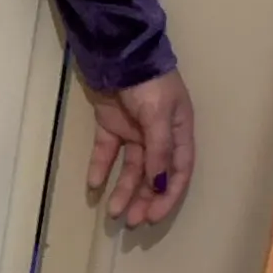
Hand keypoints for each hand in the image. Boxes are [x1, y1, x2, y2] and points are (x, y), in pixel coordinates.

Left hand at [87, 68, 194, 228]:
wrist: (118, 50)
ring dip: (123, 190)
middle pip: (153, 175)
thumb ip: (159, 150)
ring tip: (113, 213)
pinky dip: (100, 167)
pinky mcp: (110, 124)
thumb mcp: (159, 114)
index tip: (154, 217)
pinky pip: (106, 151)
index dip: (168, 196)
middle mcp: (158, 135)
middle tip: (131, 222)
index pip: (178, 172)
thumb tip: (159, 184)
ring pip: (130, 168)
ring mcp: (133, 130)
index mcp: (179, 132)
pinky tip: (94, 185)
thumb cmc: (148, 80)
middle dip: (144, 199)